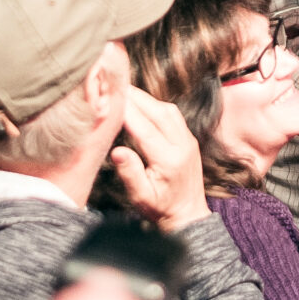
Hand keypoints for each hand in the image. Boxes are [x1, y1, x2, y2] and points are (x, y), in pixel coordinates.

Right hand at [107, 87, 208, 231]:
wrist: (188, 214)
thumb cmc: (161, 209)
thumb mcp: (141, 198)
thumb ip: (130, 173)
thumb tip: (117, 151)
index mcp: (170, 160)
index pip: (145, 128)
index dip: (126, 111)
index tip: (109, 97)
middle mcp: (183, 145)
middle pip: (158, 112)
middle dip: (135, 97)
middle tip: (113, 85)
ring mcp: (188, 139)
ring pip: (167, 109)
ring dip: (146, 98)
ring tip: (124, 91)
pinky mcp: (189, 137)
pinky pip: (173, 114)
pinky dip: (155, 105)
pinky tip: (140, 102)